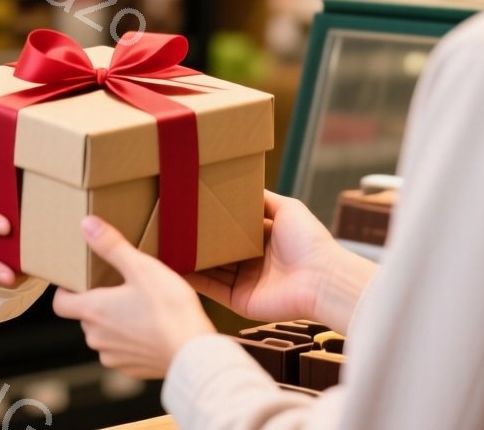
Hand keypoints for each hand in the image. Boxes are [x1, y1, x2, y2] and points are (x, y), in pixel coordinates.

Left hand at [51, 216, 215, 378]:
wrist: (193, 352)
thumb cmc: (169, 309)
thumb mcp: (142, 268)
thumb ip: (112, 246)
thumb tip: (87, 224)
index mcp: (93, 310)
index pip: (60, 303)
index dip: (66, 291)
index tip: (81, 282)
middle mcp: (96, 337)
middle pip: (85, 317)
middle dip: (99, 303)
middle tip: (122, 289)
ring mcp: (113, 356)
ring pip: (104, 336)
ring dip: (116, 324)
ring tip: (141, 309)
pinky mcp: (131, 370)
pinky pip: (123, 352)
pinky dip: (132, 341)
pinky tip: (152, 330)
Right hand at [185, 190, 368, 327]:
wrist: (321, 279)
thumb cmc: (308, 241)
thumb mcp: (287, 208)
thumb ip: (263, 199)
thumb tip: (242, 183)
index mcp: (264, 239)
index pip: (232, 229)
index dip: (213, 220)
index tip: (191, 208)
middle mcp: (252, 261)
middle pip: (218, 249)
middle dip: (196, 240)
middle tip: (170, 225)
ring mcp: (244, 282)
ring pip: (210, 268)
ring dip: (189, 259)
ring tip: (163, 244)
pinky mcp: (238, 300)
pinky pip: (211, 288)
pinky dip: (192, 278)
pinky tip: (174, 265)